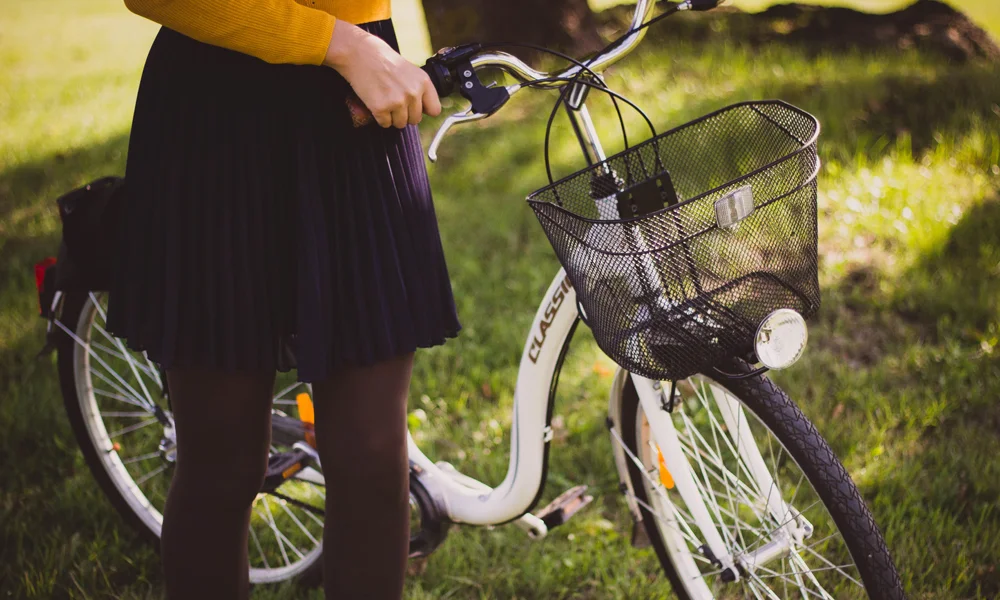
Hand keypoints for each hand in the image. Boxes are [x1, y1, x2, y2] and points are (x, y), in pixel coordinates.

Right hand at [323, 21, 440, 128]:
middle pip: (415, 120)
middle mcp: (413, 93)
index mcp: (423, 82)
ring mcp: (397, 101)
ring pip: (400, 124)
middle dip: (405, 114)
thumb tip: (426, 111)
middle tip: (393, 100)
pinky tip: (375, 102)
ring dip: (392, 117)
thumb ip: (420, 89)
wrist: (360, 53)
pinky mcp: (381, 108)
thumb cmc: (383, 61)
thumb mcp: (410, 70)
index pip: (434, 110)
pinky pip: (385, 123)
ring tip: (384, 100)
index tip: (414, 107)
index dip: (423, 110)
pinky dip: (379, 117)